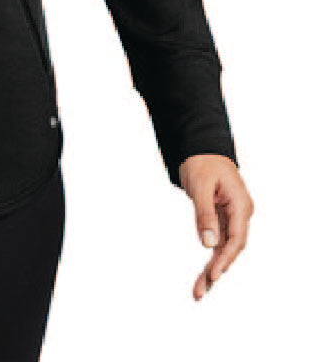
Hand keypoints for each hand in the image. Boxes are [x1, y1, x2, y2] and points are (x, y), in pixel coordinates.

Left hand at [178, 154, 253, 301]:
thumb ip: (205, 214)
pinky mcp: (222, 218)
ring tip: (199, 290)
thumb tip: (208, 244)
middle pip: (231, 248)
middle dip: (216, 270)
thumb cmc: (202, 161)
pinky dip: (210, 256)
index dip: (225, 258)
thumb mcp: (200, 185)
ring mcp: (232, 217)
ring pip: (224, 248)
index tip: (213, 274)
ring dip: (212, 268)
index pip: (236, 238)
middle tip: (201, 291)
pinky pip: (218, 241)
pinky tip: (204, 274)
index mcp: (240, 205)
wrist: (201, 147)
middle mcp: (239, 213)